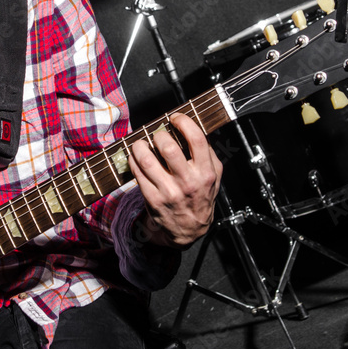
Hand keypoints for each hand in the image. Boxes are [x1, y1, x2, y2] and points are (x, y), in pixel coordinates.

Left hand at [128, 112, 222, 247]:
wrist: (190, 230)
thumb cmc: (201, 197)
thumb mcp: (214, 176)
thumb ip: (208, 153)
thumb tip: (193, 128)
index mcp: (205, 173)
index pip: (196, 139)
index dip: (184, 122)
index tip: (176, 118)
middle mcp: (188, 182)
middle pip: (168, 147)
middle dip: (159, 134)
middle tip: (158, 135)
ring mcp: (169, 192)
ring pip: (147, 161)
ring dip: (140, 146)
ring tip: (141, 143)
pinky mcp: (153, 199)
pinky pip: (137, 174)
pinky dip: (133, 161)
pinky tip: (136, 157)